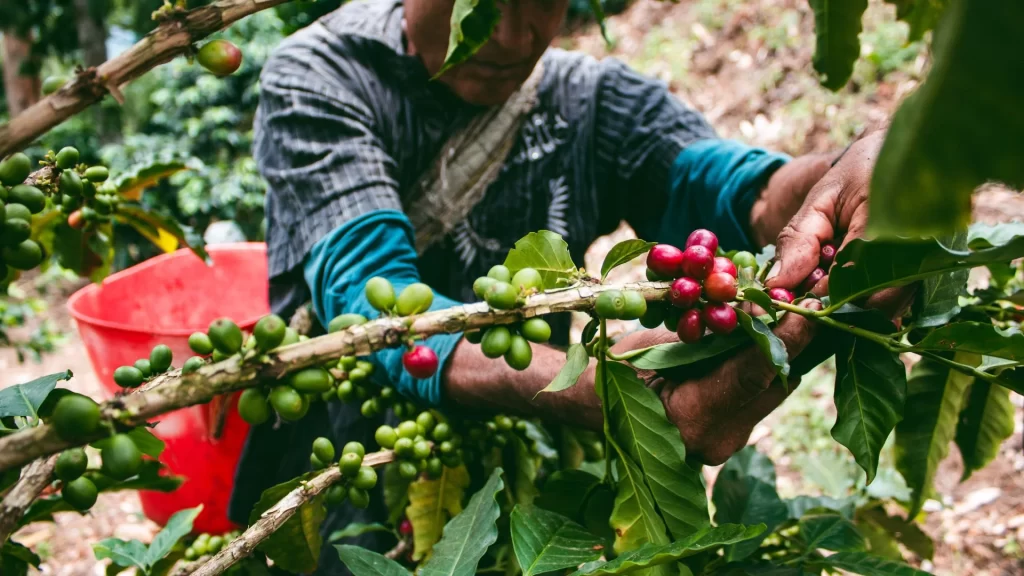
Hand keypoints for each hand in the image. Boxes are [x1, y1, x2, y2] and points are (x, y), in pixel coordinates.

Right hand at [610, 300, 821, 465]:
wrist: (594, 405)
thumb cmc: (614, 367)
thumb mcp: (656, 341)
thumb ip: (708, 334)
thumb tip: (756, 308)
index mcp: (690, 419)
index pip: (751, 375)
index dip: (784, 339)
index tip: (809, 307)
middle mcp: (714, 440)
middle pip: (772, 384)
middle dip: (788, 341)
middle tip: (804, 299)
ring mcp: (724, 443)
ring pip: (770, 389)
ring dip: (777, 352)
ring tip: (784, 311)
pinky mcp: (729, 434)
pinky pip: (757, 395)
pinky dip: (760, 365)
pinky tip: (761, 336)